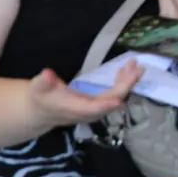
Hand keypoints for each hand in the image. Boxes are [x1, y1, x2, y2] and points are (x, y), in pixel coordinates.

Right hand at [25, 61, 142, 127]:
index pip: (94, 109)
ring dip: (127, 81)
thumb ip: (44, 82)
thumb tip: (47, 74)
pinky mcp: (98, 104)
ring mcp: (96, 109)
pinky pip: (114, 94)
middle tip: (138, 68)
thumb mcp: (39, 87)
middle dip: (126, 85)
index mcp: (76, 109)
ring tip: (135, 64)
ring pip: (116, 97)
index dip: (106, 104)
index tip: (118, 99)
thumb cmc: (41, 97)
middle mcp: (90, 112)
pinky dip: (122, 82)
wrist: (41, 111)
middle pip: (112, 101)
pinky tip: (125, 70)